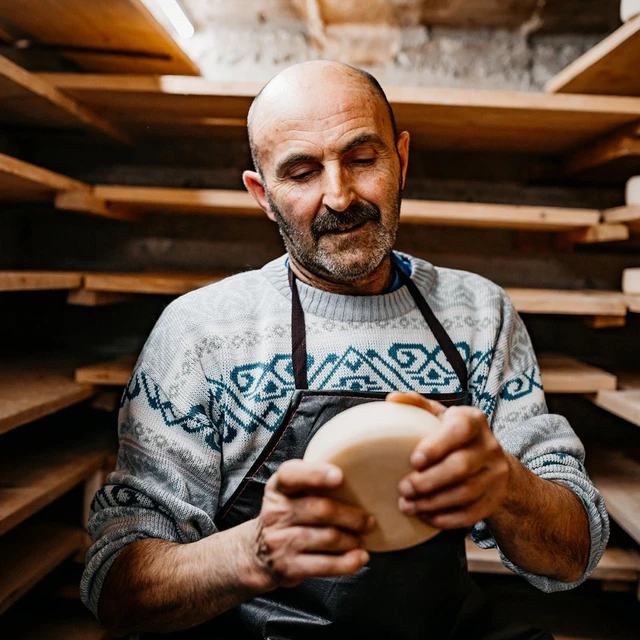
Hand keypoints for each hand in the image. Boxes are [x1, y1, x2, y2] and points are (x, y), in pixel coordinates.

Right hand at [251, 459, 373, 588]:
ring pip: (326, 537)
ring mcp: (279, 541)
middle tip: (369, 521)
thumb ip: (312, 483)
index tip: (339, 476)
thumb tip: (359, 477)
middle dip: (350, 516)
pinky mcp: (287, 567)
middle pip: (319, 509)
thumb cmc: (287, 517)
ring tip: (362, 539)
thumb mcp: (289, 494)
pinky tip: (360, 557)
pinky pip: (324, 565)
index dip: (315, 474)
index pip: (290, 475)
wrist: (257, 555)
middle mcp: (275, 512)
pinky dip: (347, 562)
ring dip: (351, 540)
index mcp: (278, 489)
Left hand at [388, 391, 510, 528]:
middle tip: (403, 488)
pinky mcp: (495, 498)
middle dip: (429, 480)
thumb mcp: (438, 414)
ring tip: (407, 505)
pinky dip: (447, 518)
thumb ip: (416, 404)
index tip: (414, 460)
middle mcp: (490, 446)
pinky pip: (473, 514)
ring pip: (466, 493)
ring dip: (433, 503)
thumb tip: (391, 399)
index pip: (459, 430)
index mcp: (473, 420)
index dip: (437, 446)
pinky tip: (425, 517)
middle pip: (461, 466)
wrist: (488, 459)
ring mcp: (496, 474)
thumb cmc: (451, 432)